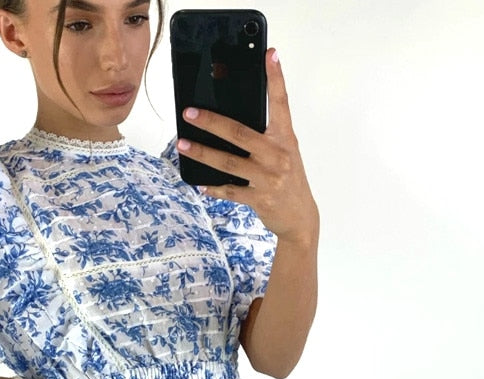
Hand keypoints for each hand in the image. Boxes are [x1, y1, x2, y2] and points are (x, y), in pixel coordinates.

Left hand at [176, 47, 318, 243]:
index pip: (281, 103)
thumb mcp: (284, 153)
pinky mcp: (259, 199)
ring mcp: (268, 179)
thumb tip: (229, 122)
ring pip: (228, 163)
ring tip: (182, 144)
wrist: (301, 218)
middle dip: (211, 122)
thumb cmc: (289, 181)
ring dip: (202, 153)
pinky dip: (214, 189)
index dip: (276, 78)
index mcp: (285, 139)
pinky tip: (200, 185)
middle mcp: (278, 156)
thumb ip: (265, 136)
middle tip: (190, 112)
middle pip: (240, 134)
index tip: (269, 55)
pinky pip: (230, 192)